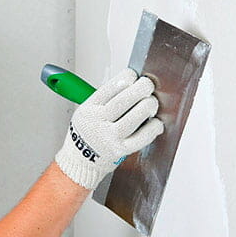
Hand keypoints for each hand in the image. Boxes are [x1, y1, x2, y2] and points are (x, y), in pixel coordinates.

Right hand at [55, 68, 163, 188]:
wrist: (80, 161)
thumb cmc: (87, 133)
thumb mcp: (86, 111)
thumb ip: (106, 98)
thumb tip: (133, 83)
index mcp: (89, 109)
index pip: (110, 87)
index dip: (126, 77)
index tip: (133, 76)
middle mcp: (98, 122)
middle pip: (123, 101)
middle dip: (141, 88)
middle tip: (147, 85)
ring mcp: (109, 138)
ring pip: (133, 118)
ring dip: (148, 106)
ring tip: (151, 102)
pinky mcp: (120, 150)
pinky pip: (141, 138)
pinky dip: (152, 129)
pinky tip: (155, 123)